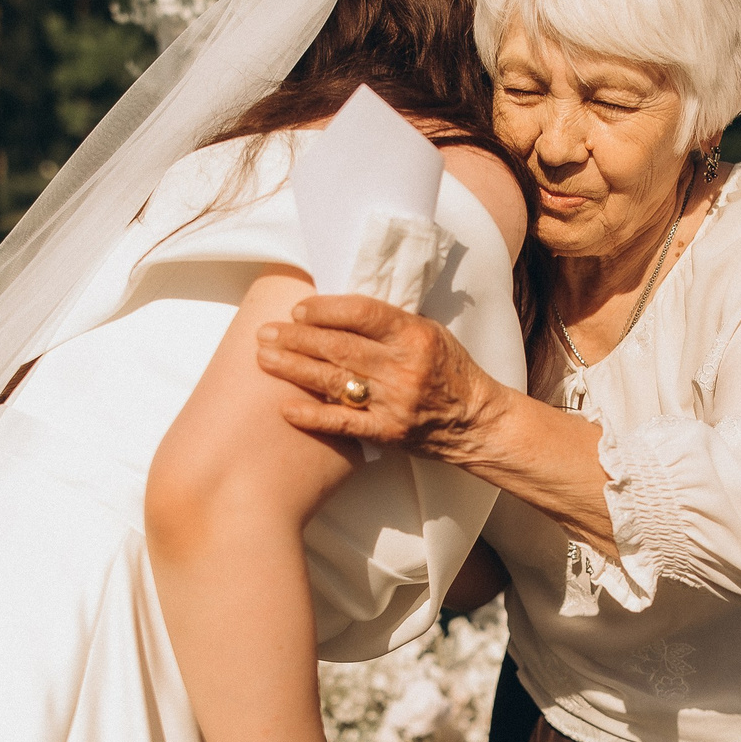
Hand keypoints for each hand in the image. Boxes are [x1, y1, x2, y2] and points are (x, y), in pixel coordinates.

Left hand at [256, 295, 501, 461]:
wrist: (476, 419)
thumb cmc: (449, 369)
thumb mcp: (429, 332)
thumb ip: (388, 323)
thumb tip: (335, 310)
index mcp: (414, 334)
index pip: (362, 313)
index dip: (325, 310)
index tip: (299, 309)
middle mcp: (403, 367)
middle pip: (339, 346)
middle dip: (297, 337)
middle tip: (265, 332)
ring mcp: (394, 401)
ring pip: (335, 380)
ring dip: (294, 368)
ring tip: (265, 358)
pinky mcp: (388, 432)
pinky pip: (344, 423)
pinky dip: (313, 416)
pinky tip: (286, 408)